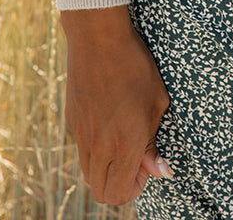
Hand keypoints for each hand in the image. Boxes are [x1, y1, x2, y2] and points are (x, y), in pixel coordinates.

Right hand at [62, 5, 172, 205]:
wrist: (99, 39)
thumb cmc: (136, 66)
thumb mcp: (158, 101)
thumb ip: (154, 142)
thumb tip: (161, 171)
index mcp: (124, 145)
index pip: (118, 194)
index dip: (135, 186)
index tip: (146, 164)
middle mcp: (98, 146)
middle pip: (100, 191)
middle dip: (119, 184)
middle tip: (134, 157)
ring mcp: (81, 134)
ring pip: (87, 172)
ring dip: (105, 167)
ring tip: (121, 137)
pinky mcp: (72, 120)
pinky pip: (81, 147)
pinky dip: (94, 146)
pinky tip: (108, 117)